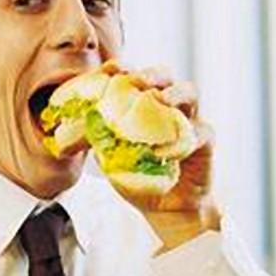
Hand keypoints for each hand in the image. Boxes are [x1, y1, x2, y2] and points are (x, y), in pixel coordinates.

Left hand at [112, 67, 220, 249]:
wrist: (165, 207)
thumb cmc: (138, 176)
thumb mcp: (111, 157)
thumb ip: (97, 137)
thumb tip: (71, 125)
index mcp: (144, 103)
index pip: (135, 76)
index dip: (124, 68)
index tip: (110, 69)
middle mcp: (168, 105)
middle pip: (165, 75)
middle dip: (150, 74)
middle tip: (136, 80)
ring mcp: (189, 120)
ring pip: (190, 93)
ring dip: (175, 92)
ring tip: (160, 100)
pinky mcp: (205, 141)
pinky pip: (201, 132)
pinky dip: (187, 136)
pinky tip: (168, 149)